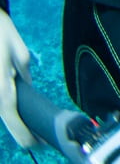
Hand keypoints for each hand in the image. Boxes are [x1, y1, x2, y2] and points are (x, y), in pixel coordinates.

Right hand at [0, 10, 35, 148]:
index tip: (37, 143)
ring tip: (34, 131)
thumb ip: (23, 71)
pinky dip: (8, 110)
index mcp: (1, 86)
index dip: (24, 133)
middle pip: (6, 118)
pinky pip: (0, 102)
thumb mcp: (18, 50)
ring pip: (1, 111)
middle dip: (22, 131)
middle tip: (41, 140)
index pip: (12, 116)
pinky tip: (21, 113)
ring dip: (15, 122)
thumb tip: (27, 85)